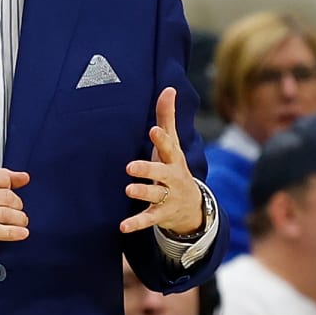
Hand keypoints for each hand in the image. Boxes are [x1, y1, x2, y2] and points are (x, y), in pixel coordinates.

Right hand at [0, 167, 30, 257]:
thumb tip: (24, 177)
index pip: (1, 177)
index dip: (13, 186)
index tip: (15, 192)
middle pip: (7, 196)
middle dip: (17, 205)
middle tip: (17, 210)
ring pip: (5, 213)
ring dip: (19, 219)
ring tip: (21, 221)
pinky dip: (13, 232)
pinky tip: (21, 233)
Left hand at [121, 87, 203, 236]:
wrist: (193, 207)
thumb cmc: (174, 167)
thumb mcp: (172, 144)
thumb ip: (167, 118)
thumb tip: (168, 88)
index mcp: (173, 159)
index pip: (169, 147)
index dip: (162, 139)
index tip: (152, 129)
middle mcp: (173, 178)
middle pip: (162, 173)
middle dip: (148, 169)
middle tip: (130, 166)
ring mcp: (168, 197)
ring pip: (156, 195)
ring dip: (142, 192)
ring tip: (128, 189)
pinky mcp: (161, 214)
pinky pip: (148, 219)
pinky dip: (136, 223)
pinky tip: (122, 226)